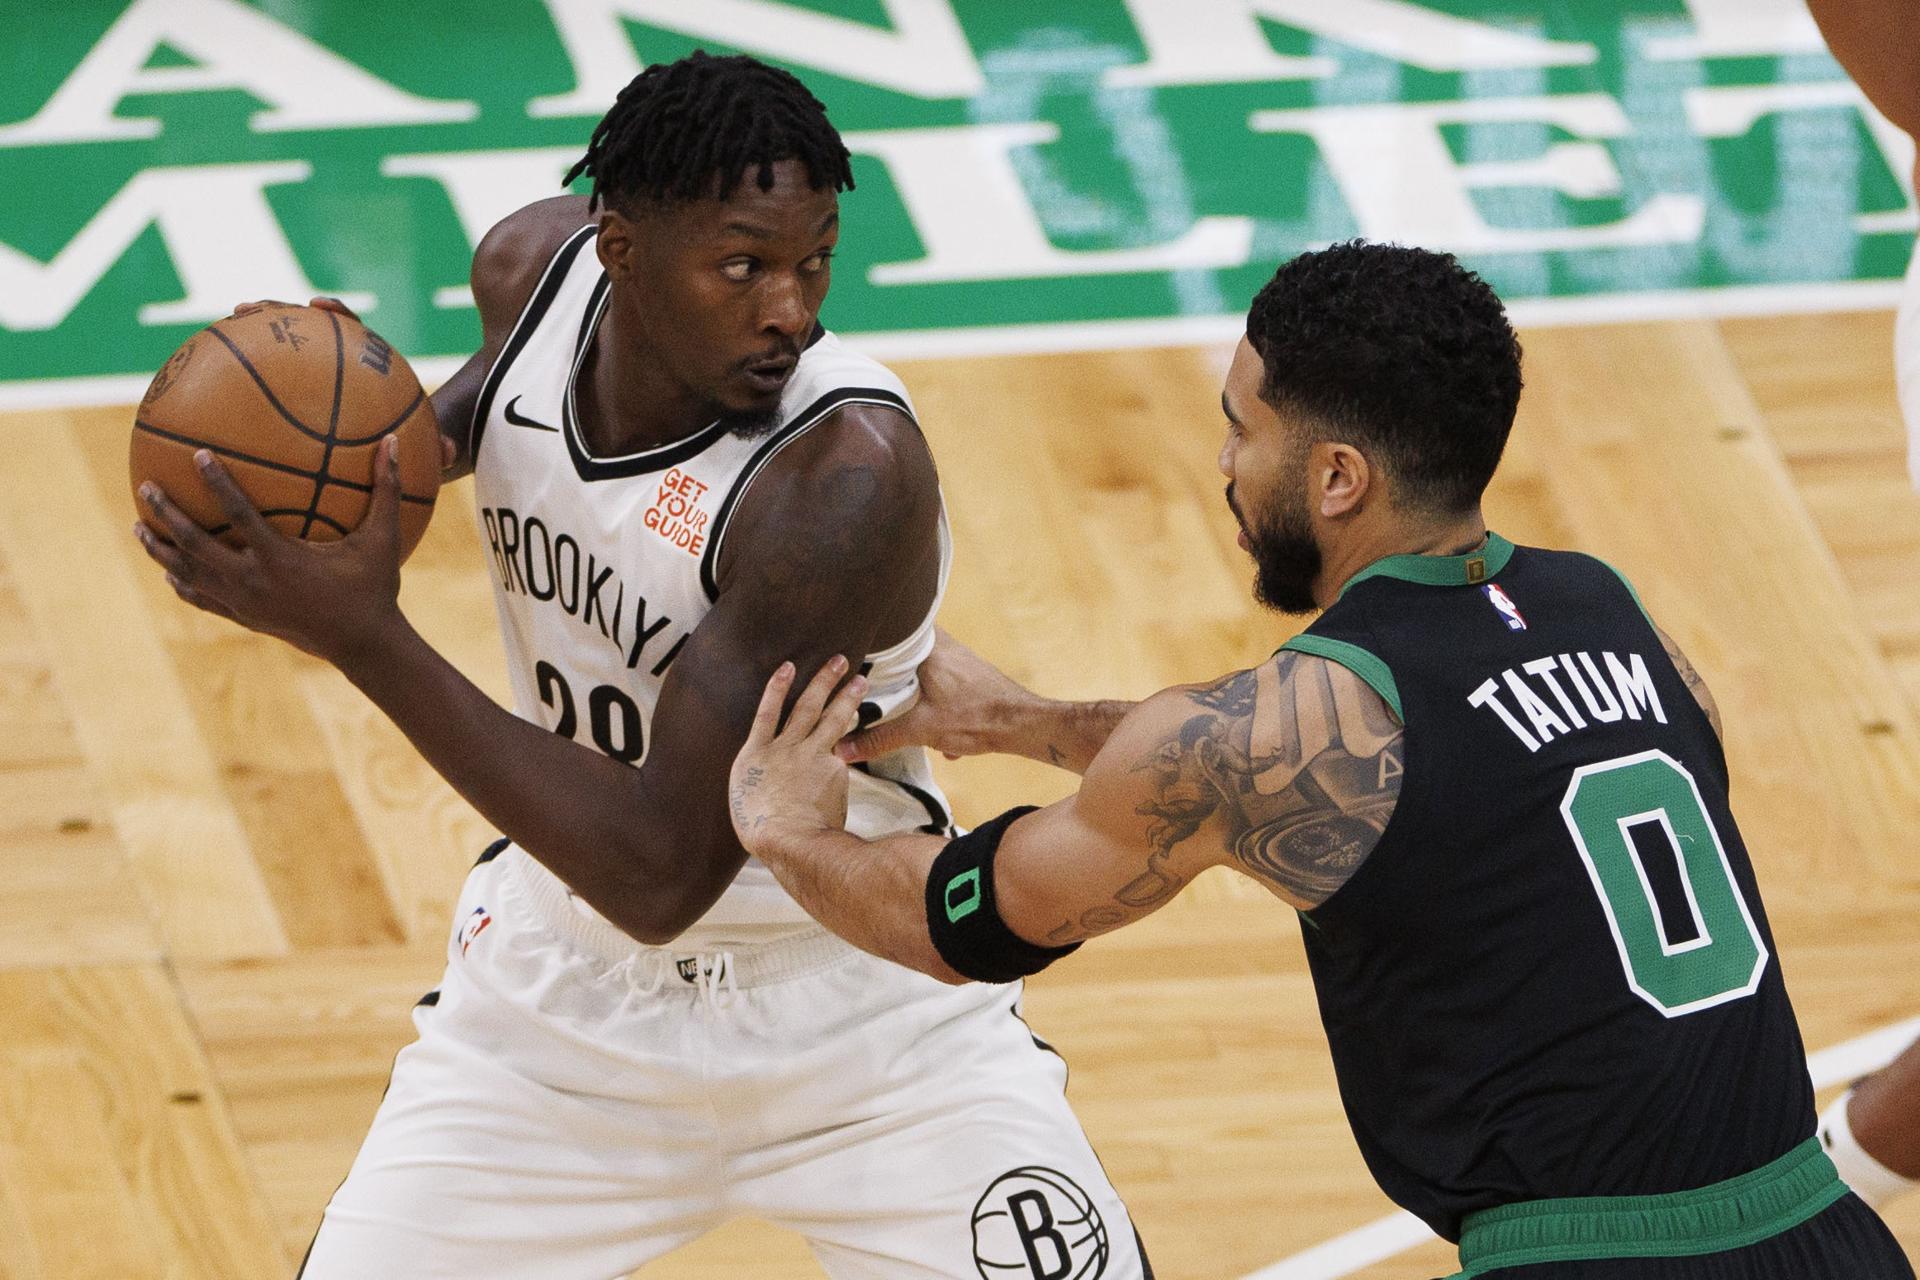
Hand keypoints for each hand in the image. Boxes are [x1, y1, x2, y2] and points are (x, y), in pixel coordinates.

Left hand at [134, 437, 406, 666]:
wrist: (364, 645)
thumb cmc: (374, 589)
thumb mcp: (383, 539)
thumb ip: (386, 490)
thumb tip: (394, 442)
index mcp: (280, 558)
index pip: (238, 514)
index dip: (216, 482)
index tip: (198, 454)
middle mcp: (253, 581)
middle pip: (195, 545)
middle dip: (166, 515)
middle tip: (145, 488)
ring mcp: (244, 603)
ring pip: (189, 574)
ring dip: (161, 550)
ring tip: (138, 527)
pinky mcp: (245, 618)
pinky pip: (203, 599)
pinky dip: (183, 584)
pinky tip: (171, 572)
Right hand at [233, 297, 455, 471]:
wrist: (418, 459)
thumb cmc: (426, 453)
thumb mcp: (434, 455)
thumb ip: (442, 451)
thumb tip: (450, 451)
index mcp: (373, 374)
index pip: (356, 333)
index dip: (339, 317)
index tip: (319, 306)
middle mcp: (342, 372)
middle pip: (307, 332)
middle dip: (278, 315)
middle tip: (247, 310)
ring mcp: (319, 384)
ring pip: (281, 354)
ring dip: (251, 339)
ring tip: (218, 334)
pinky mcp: (302, 401)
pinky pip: (270, 393)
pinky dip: (245, 388)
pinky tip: (215, 395)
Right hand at [730, 656, 867, 856]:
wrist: (787, 838)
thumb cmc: (761, 829)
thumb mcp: (747, 799)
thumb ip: (762, 781)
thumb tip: (779, 781)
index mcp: (754, 755)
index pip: (766, 712)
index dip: (777, 688)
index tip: (789, 666)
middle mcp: (783, 749)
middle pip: (806, 706)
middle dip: (822, 681)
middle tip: (839, 660)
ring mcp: (809, 756)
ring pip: (830, 720)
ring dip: (846, 697)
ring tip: (860, 681)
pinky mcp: (832, 769)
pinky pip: (840, 760)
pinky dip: (846, 758)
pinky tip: (855, 760)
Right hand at [836, 628, 1034, 762]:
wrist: (1022, 725)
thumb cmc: (975, 718)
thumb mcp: (920, 730)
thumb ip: (881, 738)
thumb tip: (844, 749)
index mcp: (928, 648)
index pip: (890, 631)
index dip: (870, 643)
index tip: (851, 653)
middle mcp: (945, 645)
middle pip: (905, 652)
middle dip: (891, 675)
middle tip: (871, 689)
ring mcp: (961, 659)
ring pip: (925, 669)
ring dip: (915, 691)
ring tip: (900, 708)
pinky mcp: (973, 675)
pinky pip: (943, 682)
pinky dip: (936, 701)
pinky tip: (937, 728)